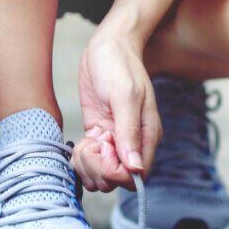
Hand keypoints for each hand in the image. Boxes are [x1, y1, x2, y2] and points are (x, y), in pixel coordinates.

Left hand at [76, 37, 161, 189]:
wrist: (107, 47)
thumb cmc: (119, 65)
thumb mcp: (124, 95)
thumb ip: (129, 131)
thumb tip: (134, 168)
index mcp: (147, 136)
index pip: (135, 177)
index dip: (114, 171)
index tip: (103, 148)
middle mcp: (133, 144)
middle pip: (115, 180)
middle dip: (97, 168)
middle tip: (91, 143)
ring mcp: (114, 142)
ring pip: (100, 175)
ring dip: (87, 165)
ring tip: (86, 142)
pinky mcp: (99, 137)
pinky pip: (90, 162)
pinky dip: (81, 158)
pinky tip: (81, 141)